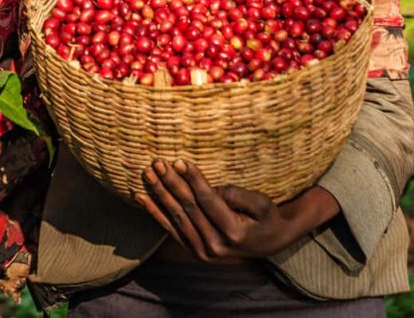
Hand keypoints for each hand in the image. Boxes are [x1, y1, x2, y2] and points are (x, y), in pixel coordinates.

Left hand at [135, 159, 338, 259]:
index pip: (207, 201)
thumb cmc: (267, 217)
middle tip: (157, 163)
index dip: (192, 180)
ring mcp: (204, 252)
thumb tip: (209, 188)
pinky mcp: (195, 252)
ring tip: (148, 173)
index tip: (178, 161)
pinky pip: (171, 230)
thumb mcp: (261, 203)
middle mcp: (216, 246)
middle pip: (188, 208)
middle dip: (171, 183)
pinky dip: (156, 213)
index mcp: (234, 233)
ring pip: (176, 218)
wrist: (271, 243)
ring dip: (159, 194)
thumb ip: (236, 195)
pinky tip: (142, 197)